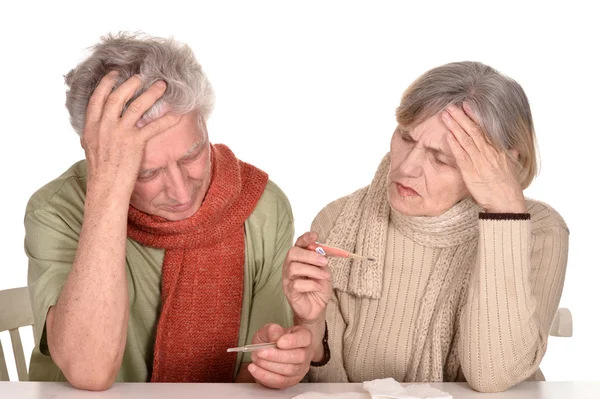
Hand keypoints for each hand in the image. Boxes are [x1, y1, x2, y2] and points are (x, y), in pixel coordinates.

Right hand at [81, 71, 181, 193]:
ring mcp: (119, 133)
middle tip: (142, 76)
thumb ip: (94, 131)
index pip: (98, 97)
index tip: (116, 73)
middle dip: (132, 83)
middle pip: (118, 96)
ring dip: (151, 93)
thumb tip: (96, 122)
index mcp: (91, 125)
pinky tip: (177, 115)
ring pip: (137, 106)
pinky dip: (167, 119)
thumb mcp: (90, 146)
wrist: (105, 188)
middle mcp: (104, 126)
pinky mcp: (134, 143)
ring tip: (161, 86)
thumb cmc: (100, 171)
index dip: (107, 82)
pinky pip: (154, 127)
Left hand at [248, 324, 311, 388]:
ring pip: (289, 370)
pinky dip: (265, 376)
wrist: (270, 351)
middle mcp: (306, 354)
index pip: (304, 338)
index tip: (278, 342)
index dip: (292, 341)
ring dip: (270, 366)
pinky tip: (255, 369)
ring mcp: (300, 369)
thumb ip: (273, 331)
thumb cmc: (273, 338)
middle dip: (277, 355)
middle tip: (261, 352)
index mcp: (303, 336)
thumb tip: (274, 340)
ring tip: (256, 359)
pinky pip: (280, 381)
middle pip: (298, 357)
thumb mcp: (270, 329)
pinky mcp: (291, 381)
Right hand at [283, 232, 331, 323]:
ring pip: (294, 267)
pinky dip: (311, 284)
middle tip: (324, 261)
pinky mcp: (289, 291)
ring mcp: (287, 278)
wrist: (317, 307)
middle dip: (309, 255)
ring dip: (313, 271)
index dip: (305, 238)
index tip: (315, 235)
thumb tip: (321, 250)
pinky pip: (296, 284)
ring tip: (325, 276)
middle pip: (293, 253)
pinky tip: (318, 286)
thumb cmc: (319, 286)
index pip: (298, 243)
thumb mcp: (324, 270)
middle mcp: (290, 265)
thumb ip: (321, 259)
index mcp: (299, 258)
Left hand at [443, 103, 526, 212]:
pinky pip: (461, 155)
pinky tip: (448, 135)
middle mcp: (489, 153)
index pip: (484, 129)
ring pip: (466, 140)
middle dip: (461, 118)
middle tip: (450, 107)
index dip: (474, 117)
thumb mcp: (511, 168)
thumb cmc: (508, 187)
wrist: (506, 203)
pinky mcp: (471, 172)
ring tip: (445, 116)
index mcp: (498, 150)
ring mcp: (479, 162)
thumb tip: (512, 149)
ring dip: (455, 127)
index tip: (466, 106)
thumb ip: (509, 157)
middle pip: (473, 131)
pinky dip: (454, 145)